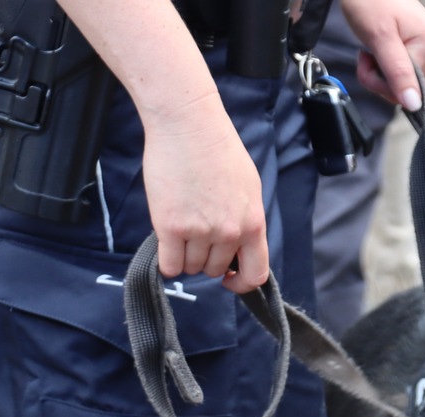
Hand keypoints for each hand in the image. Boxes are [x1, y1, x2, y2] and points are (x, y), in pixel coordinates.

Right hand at [141, 94, 269, 293]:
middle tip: (196, 233)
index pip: (257, 274)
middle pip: (216, 270)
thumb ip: (246, 221)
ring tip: (182, 227)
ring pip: (192, 267)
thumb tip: (240, 249)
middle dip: (206, 258)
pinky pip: (169, 265)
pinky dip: (166, 261)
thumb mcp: (249, 188)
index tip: (230, 280)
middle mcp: (230, 231)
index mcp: (253, 222)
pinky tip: (167, 243)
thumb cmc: (217, 150)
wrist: (188, 124)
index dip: (242, 283)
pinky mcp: (171, 227)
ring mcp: (201, 230)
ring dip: (185, 255)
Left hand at [340, 0, 424, 109]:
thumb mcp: (380, 40)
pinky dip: (383, 68)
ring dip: (379, 74)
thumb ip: (398, 74)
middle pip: (409, 89)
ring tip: (370, 51)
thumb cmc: (370, 2)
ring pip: (403, 84)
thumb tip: (415, 104)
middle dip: (381, 80)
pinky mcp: (417, 49)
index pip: (412, 89)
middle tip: (366, 57)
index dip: (385, 84)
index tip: (368, 61)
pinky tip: (377, 50)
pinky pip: (401, 73)